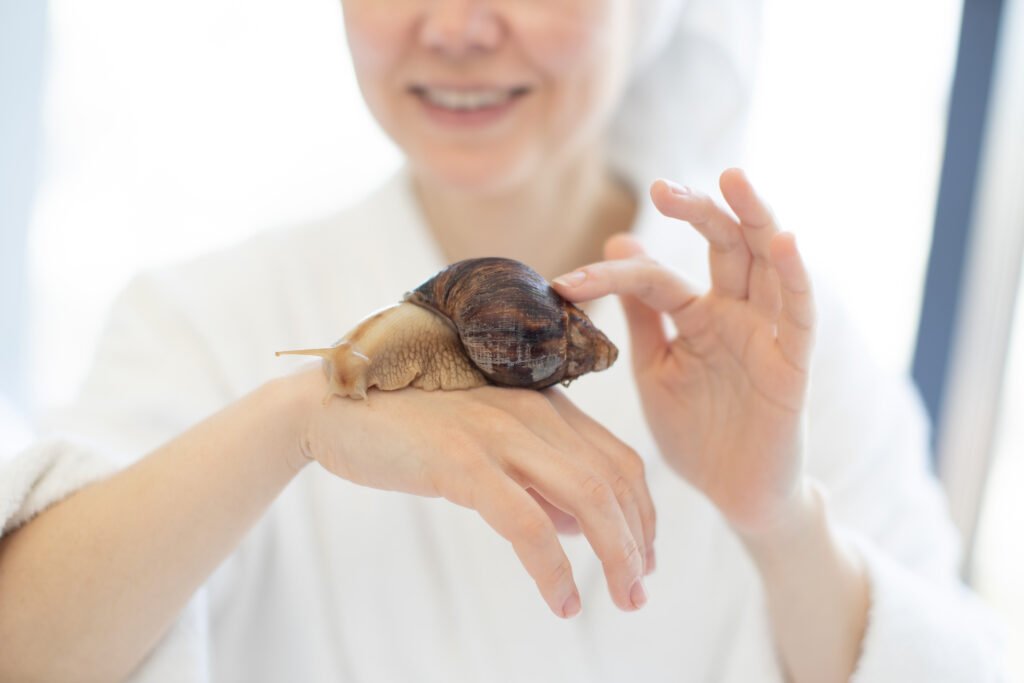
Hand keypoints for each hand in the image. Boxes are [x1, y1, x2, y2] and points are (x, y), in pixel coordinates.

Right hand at [290, 368, 654, 616]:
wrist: (333, 407)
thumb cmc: (408, 428)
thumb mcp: (485, 445)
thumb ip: (535, 475)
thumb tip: (574, 525)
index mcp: (540, 404)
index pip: (618, 458)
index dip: (642, 512)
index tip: (644, 556)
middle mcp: (529, 411)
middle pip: (614, 480)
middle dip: (638, 542)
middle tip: (639, 591)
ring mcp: (496, 433)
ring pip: (586, 497)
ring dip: (615, 556)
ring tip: (622, 600)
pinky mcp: (460, 462)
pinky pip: (526, 524)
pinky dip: (554, 569)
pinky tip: (562, 601)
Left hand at [553, 168, 815, 538]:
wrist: (732, 494)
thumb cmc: (697, 431)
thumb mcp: (656, 366)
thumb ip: (642, 312)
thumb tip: (614, 242)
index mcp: (699, 314)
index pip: (654, 277)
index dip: (611, 275)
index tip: (564, 284)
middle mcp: (736, 313)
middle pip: (724, 244)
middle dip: (698, 209)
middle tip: (661, 187)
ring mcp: (767, 334)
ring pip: (768, 262)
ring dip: (754, 218)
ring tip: (733, 179)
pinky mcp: (793, 364)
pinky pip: (801, 314)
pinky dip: (795, 276)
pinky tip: (783, 242)